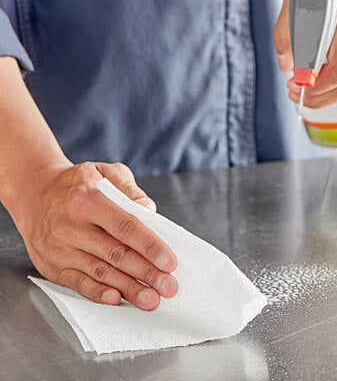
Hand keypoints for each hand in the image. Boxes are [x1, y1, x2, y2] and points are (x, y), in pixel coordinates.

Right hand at [13, 160, 177, 310]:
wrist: (33, 193)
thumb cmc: (76, 183)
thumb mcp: (104, 171)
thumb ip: (129, 189)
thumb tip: (149, 212)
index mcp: (87, 198)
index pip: (125, 226)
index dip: (149, 246)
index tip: (169, 262)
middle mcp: (70, 225)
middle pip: (116, 253)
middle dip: (146, 273)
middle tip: (168, 287)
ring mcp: (60, 249)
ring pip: (100, 272)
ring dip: (128, 288)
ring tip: (151, 299)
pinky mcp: (52, 267)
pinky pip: (79, 283)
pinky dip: (99, 293)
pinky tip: (118, 299)